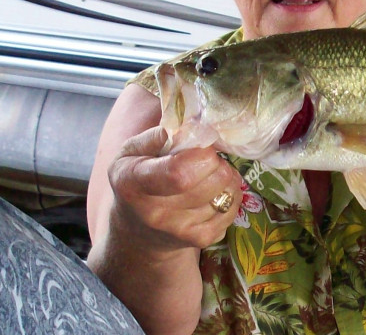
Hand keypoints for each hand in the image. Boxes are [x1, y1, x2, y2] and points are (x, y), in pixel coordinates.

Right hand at [107, 126, 242, 252]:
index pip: (180, 172)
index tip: (201, 146)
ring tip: (209, 175)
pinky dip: (230, 196)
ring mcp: (180, 230)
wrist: (137, 234)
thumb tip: (186, 127)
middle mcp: (155, 212)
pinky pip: (232, 209)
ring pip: (228, 193)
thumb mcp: (131, 153)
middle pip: (214, 179)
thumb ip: (155, 136)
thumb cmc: (136, 181)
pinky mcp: (201, 239)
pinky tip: (213, 193)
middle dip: (217, 162)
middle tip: (205, 160)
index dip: (202, 154)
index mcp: (133, 183)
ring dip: (226, 178)